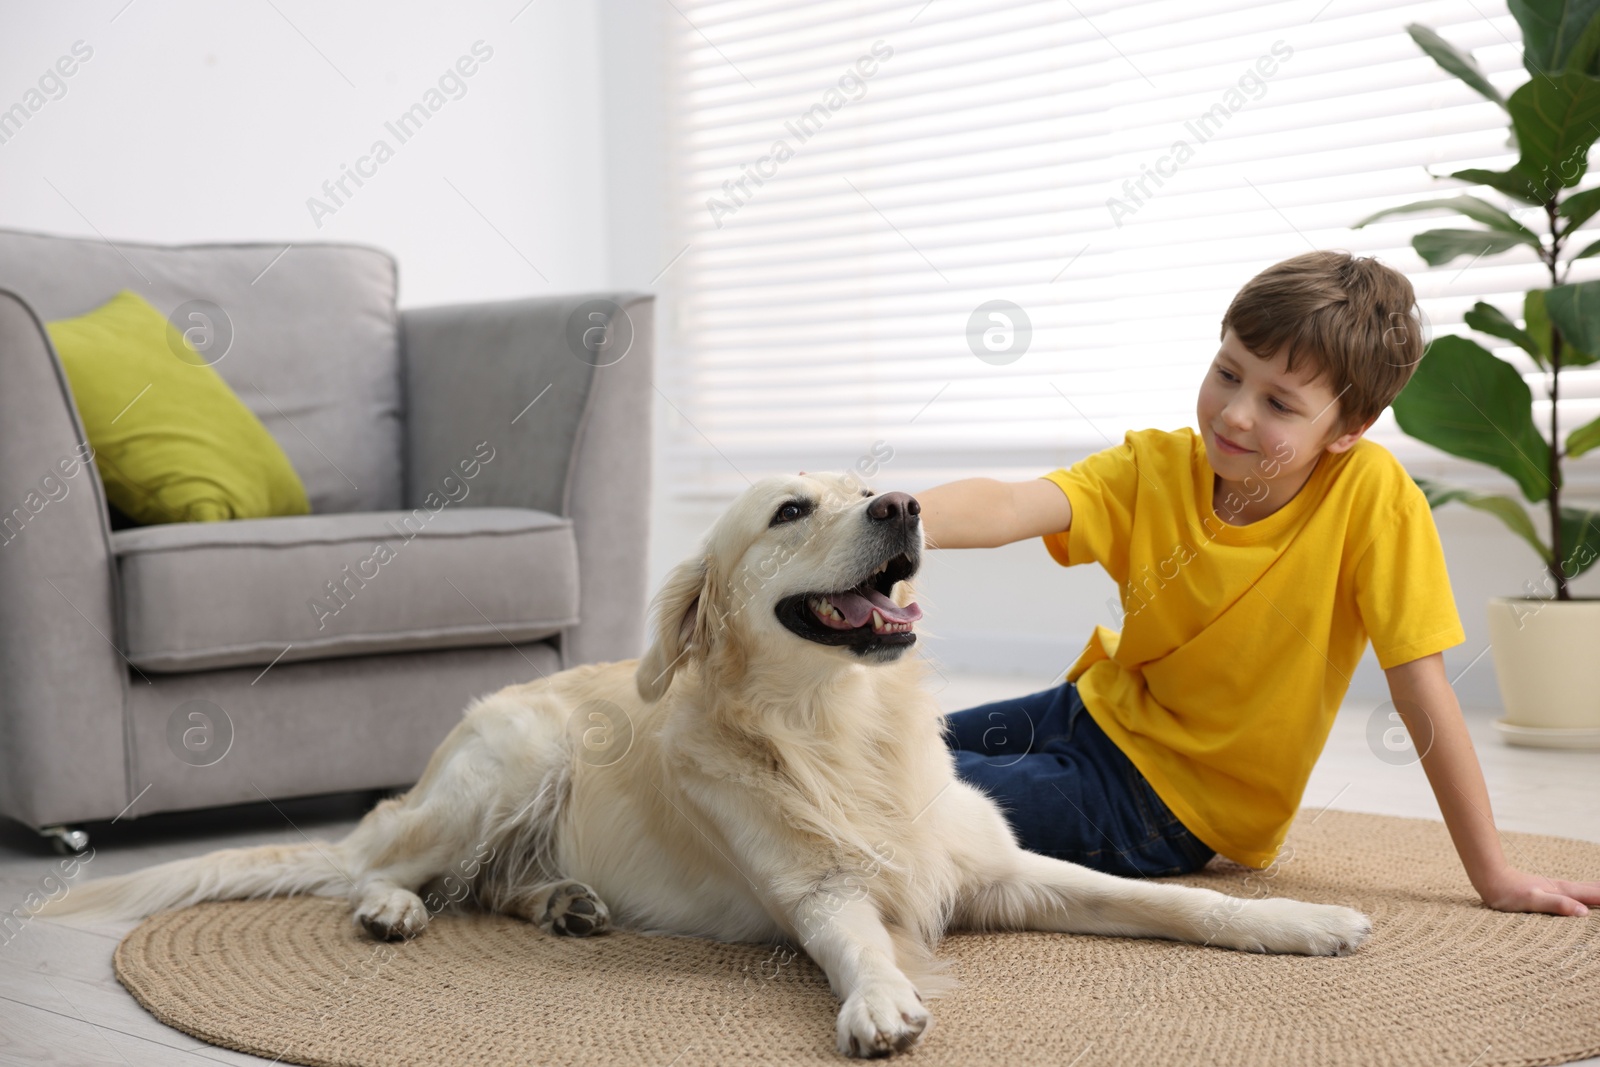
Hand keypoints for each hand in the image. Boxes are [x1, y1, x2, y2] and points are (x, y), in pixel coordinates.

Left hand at [1478, 868, 1599, 915]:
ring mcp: (1559, 889)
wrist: (1490, 879)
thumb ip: (1557, 905)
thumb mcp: (1532, 901)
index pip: (1597, 895)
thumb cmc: (1508, 892)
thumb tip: (1584, 912)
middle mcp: (1565, 889)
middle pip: (1597, 890)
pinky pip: (1579, 893)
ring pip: (1589, 890)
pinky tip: (1591, 898)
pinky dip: (1592, 893)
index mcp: (1565, 892)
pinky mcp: (1552, 892)